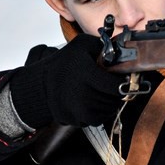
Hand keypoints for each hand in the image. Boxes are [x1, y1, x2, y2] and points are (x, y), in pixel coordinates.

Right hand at [10, 34, 124, 127]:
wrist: (42, 83)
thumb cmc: (63, 63)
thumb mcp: (82, 44)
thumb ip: (103, 45)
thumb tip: (122, 50)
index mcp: (86, 74)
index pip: (116, 86)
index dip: (123, 82)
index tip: (122, 79)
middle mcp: (82, 94)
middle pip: (113, 99)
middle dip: (116, 92)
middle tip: (111, 85)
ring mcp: (78, 110)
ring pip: (108, 110)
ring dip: (108, 102)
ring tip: (101, 92)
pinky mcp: (76, 120)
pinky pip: (97, 119)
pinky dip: (99, 112)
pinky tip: (94, 101)